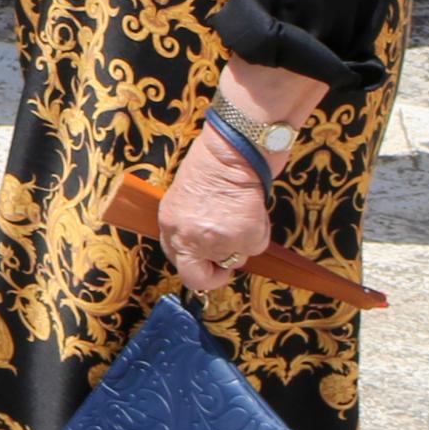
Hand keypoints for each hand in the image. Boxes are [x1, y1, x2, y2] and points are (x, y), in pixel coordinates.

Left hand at [156, 121, 274, 295]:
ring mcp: (216, 241)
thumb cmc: (210, 165)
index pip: (177, 262)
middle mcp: (188, 238)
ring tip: (240, 214)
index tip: (208, 262)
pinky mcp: (244, 238)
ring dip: (242, 243)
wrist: (232, 151)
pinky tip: (251, 209)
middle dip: (214, 276)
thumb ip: (189, 226)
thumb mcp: (184, 199)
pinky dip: (259, 231)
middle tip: (226, 264)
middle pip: (197, 278)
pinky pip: (256, 246)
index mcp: (170, 225)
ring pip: (235, 259)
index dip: (196, 263)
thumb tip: (203, 247)